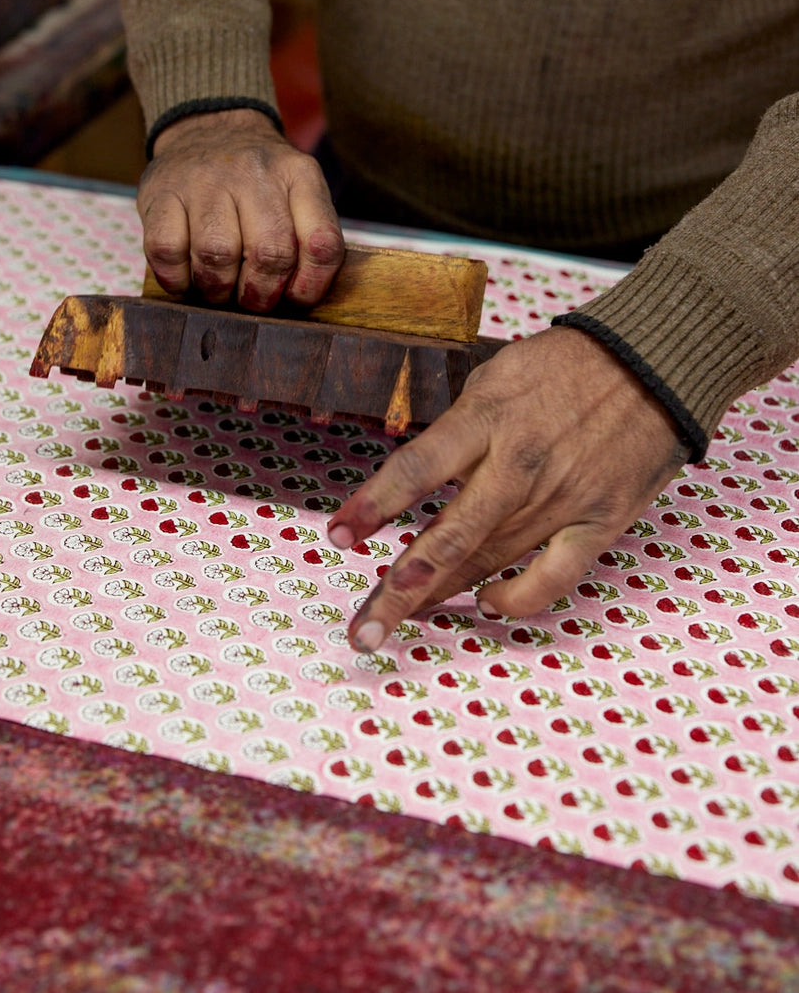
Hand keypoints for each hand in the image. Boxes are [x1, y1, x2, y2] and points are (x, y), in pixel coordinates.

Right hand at [137, 108, 344, 310]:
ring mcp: (205, 179)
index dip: (310, 285)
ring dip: (217, 288)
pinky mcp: (160, 191)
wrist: (208, 127)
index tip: (294, 297)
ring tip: (218, 286)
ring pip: (217, 255)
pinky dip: (176, 278)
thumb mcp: (296, 191)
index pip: (322, 244)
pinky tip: (185, 276)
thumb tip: (298, 300)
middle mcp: (255, 172)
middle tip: (252, 299)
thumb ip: (308, 238)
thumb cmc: (258, 181)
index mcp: (299, 175)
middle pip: (270, 254)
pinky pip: (167, 251)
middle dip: (261, 293)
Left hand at [327, 327, 690, 652]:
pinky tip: (486, 605)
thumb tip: (423, 476)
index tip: (338, 536)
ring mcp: (562, 497)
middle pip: (448, 537)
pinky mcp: (599, 521)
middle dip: (399, 589)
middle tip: (362, 629)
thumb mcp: (496, 375)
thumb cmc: (566, 366)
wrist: (654, 362)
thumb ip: (459, 428)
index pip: (417, 468)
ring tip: (398, 622)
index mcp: (487, 418)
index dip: (374, 505)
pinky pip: (554, 576)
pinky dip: (519, 599)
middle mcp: (520, 464)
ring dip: (441, 596)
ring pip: (490, 561)